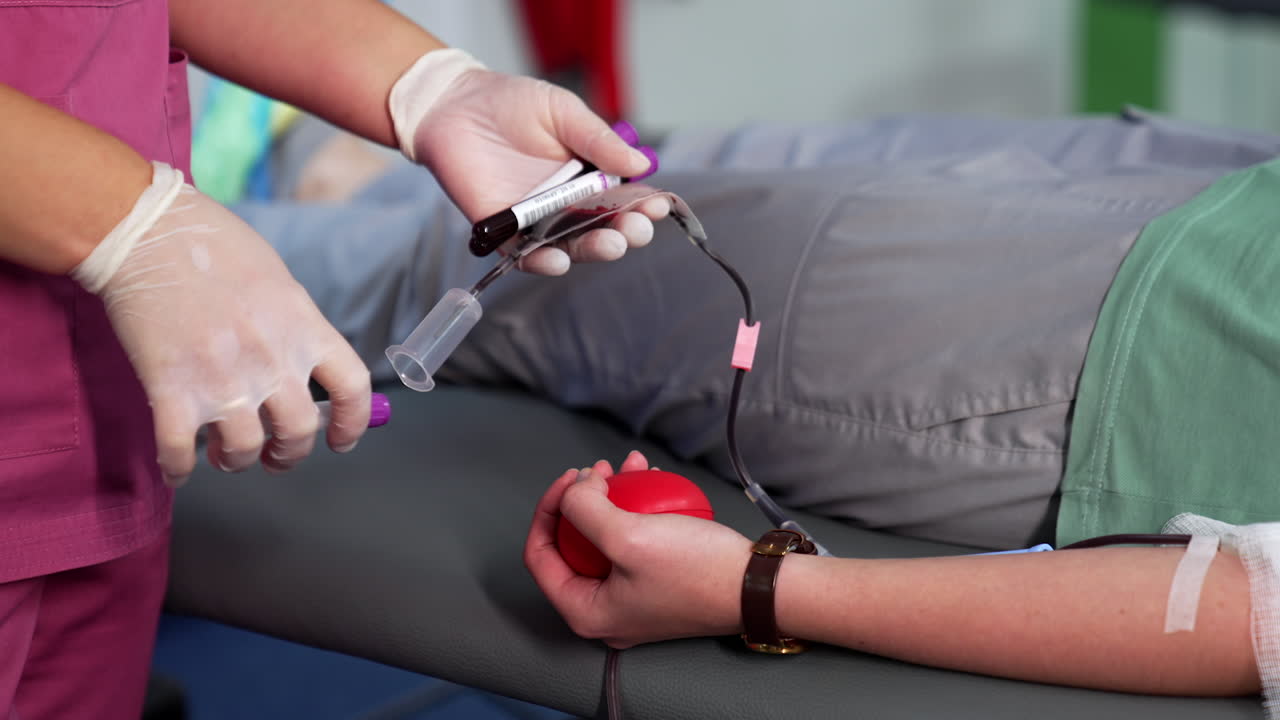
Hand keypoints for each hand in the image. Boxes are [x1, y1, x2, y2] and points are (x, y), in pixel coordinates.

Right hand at [73, 164, 370, 484]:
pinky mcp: (172, 390)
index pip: (351, 387)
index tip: (341, 440)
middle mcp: (273, 359)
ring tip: (226, 455)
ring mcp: (223, 378)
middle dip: (289, 453)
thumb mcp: (277, 281)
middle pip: (300, 431)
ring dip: (237, 460)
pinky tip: (179, 470)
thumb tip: (302, 366)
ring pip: (245, 449)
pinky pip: (179, 452)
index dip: (353, 423)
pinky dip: (179, 470)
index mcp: (304, 328)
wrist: (147, 231)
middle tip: (276, 455)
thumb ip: (295, 327)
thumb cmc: (213, 245)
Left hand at [390, 49, 669, 275]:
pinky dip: (542, 262)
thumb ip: (597, 140)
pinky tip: (558, 262)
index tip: (658, 205)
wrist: (453, 104)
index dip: (644, 205)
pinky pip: (525, 255)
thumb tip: (641, 163)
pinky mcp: (503, 231)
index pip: (626, 197)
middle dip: (626, 232)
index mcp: (591, 174)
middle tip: (635, 230)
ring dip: (593, 250)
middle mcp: (569, 203)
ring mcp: (538, 220)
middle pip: (605, 227)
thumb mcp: (562, 111)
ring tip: (610, 245)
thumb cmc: (510, 102)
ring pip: (572, 246)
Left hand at [523, 450, 752, 648]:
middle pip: (572, 544)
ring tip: (632, 465)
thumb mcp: (628, 536)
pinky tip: (653, 481)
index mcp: (584, 611)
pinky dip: (639, 510)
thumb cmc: (694, 569)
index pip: (540, 555)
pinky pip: (634, 542)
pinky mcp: (657, 583)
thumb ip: (584, 510)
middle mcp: (603, 611)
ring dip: (614, 496)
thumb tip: (573, 490)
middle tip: (600, 469)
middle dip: (584, 497)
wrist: (758, 587)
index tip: (572, 477)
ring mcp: (632, 598)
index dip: (549, 508)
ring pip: (605, 538)